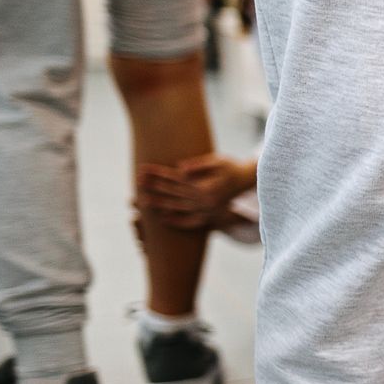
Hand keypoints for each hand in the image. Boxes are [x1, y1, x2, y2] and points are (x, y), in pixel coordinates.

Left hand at [137, 154, 255, 230]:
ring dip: (159, 203)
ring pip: (177, 207)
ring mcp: (206, 211)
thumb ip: (199, 165)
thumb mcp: (218, 161)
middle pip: (173, 192)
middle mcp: (204, 201)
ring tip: (141, 200)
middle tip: (136, 182)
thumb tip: (180, 168)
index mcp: (205, 186)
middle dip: (153, 187)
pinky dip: (176, 221)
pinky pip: (190, 222)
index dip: (158, 173)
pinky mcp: (209, 217)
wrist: (248, 182)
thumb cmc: (231, 167)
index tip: (142, 169)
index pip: (175, 178)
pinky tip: (162, 219)